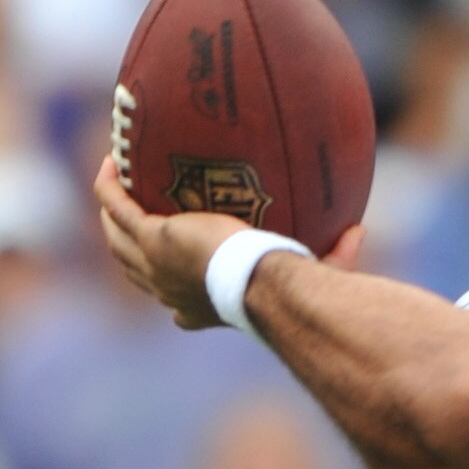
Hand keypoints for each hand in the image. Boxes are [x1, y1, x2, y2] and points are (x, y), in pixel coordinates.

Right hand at [91, 159, 361, 329]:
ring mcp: (153, 263)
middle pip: (133, 267)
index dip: (168, 287)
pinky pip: (117, 205)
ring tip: (114, 180)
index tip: (172, 269)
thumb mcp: (308, 272)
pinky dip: (110, 186)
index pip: (174, 303)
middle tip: (128, 211)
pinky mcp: (151, 236)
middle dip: (126, 242)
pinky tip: (113, 161)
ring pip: (116, 237)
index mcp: (198, 307)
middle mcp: (169, 290)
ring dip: (112, 211)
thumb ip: (333, 254)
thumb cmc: (287, 289)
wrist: (262, 285)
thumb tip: (358, 232)